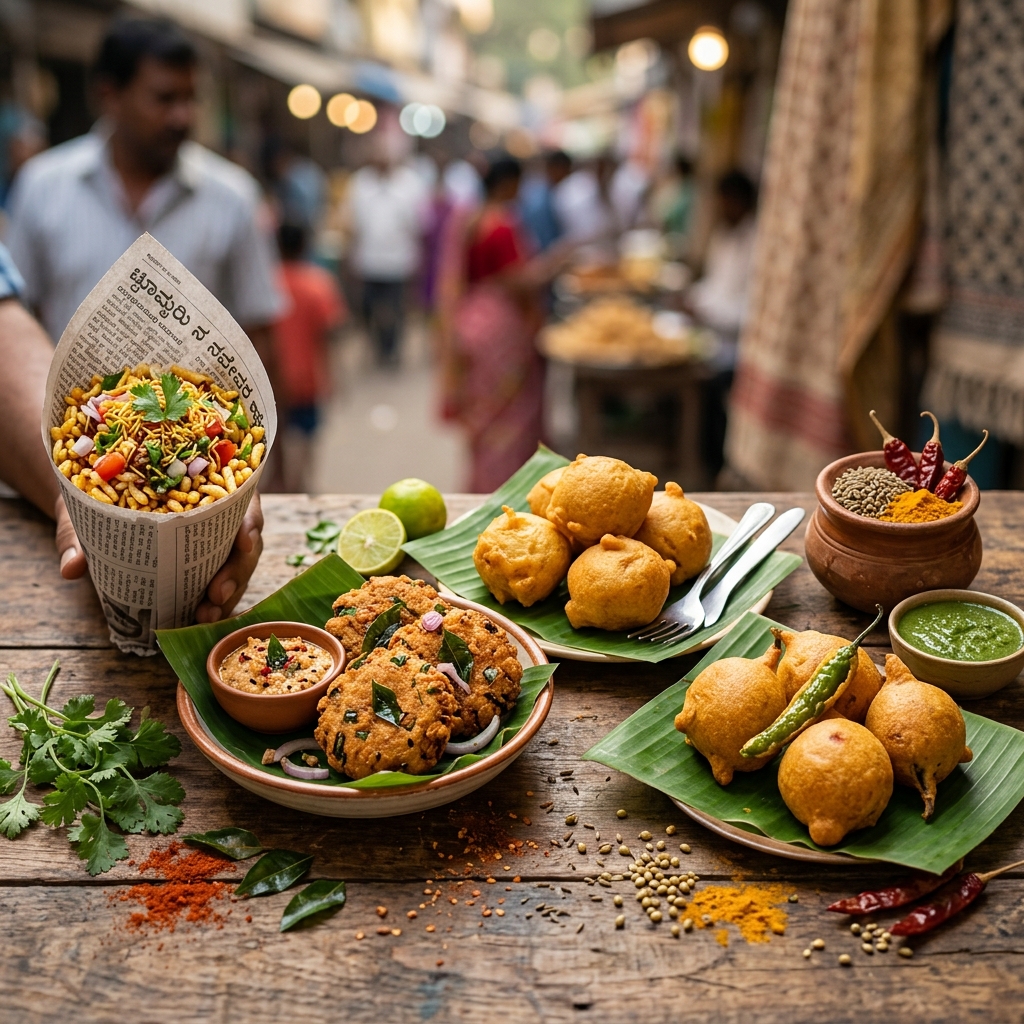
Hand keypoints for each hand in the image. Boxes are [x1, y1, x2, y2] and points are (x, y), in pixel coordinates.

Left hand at [54, 491, 263, 621]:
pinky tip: (202, 619)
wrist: (93, 502)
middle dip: (237, 570)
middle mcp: (220, 510)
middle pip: (246, 540)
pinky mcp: (207, 562)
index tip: (244, 541)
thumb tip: (72, 567)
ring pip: (239, 565)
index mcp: (206, 481)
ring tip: (206, 615)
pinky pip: (224, 581)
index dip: (250, 521)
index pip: (243, 499)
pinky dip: (217, 602)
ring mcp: (217, 539)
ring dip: (230, 593)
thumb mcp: (85, 506)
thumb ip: (78, 534)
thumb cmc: (98, 493)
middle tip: (216, 594)